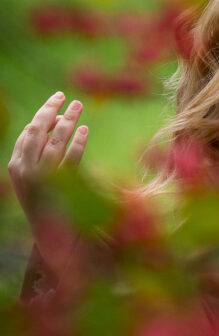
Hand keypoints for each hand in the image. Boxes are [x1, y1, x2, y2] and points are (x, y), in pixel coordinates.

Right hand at [8, 90, 89, 270]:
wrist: (54, 239)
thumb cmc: (50, 205)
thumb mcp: (39, 177)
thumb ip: (42, 154)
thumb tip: (59, 123)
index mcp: (15, 167)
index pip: (27, 133)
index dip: (42, 115)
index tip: (56, 102)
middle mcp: (24, 171)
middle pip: (38, 131)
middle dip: (51, 110)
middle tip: (65, 96)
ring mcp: (42, 178)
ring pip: (55, 140)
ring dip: (68, 119)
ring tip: (78, 106)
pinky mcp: (61, 187)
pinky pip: (71, 157)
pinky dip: (79, 141)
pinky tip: (85, 130)